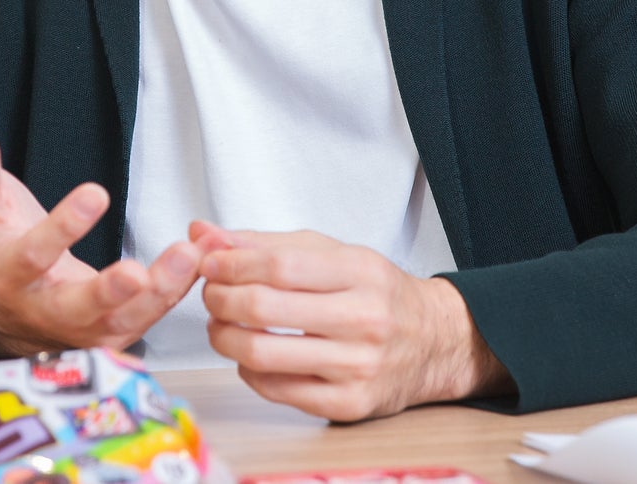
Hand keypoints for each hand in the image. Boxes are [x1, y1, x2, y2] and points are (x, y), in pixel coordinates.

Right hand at [0, 122, 201, 356]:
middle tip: (136, 272)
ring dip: (159, 292)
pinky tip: (200, 257)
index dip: (63, 227)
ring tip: (188, 256)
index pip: (33, 255)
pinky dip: (177, 291)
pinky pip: (150, 318)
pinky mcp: (115, 334)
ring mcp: (83, 329)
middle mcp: (47, 310)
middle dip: (107, 292)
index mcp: (11, 273)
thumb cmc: (4, 244)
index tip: (96, 193)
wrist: (12, 309)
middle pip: (77, 309)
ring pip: (123, 322)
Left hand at [192, 222, 510, 421]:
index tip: (209, 263)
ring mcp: (358, 366)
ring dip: (224, 338)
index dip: (231, 264)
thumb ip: (264, 244)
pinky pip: (276, 390)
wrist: (433, 342)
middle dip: (220, 299)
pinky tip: (250, 355)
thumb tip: (202, 233)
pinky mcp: (349, 404)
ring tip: (221, 325)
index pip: (279, 265)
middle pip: (264, 309)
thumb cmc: (374, 292)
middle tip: (211, 294)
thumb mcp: (330, 253)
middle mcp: (365, 319)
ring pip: (263, 354)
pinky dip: (248, 371)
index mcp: (362, 271)